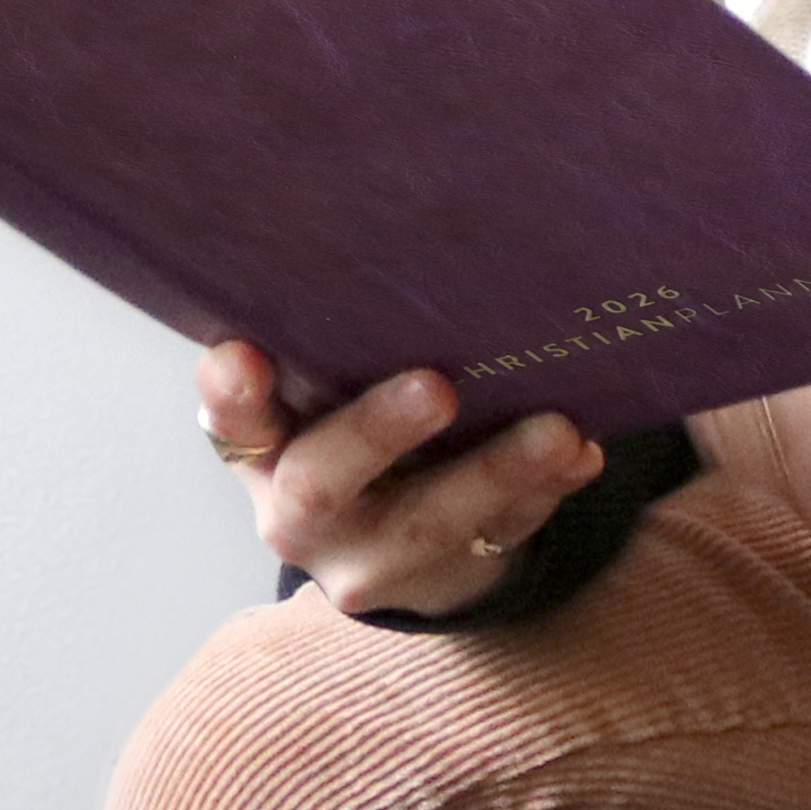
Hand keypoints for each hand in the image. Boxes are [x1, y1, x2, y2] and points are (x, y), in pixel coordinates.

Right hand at [194, 344, 603, 620]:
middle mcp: (303, 514)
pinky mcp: (451, 575)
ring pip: (433, 520)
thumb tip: (379, 234)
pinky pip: (505, 533)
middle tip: (436, 388)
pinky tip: (581, 454)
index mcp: (260, 452)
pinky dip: (547, 490)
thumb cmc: (347, 427)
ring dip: (498, 471)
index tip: (242, 357)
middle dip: (378, 433)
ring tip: (557, 429)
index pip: (231, 421)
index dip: (229, 394)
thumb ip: (323, 344)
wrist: (392, 545)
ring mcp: (377, 557)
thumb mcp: (315, 396)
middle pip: (324, 483)